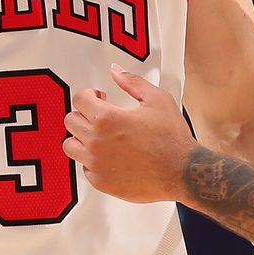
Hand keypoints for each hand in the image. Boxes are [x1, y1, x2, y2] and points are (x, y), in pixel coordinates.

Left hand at [62, 65, 195, 204]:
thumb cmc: (172, 140)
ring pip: (70, 146)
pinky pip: (84, 168)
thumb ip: (132, 82)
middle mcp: (97, 142)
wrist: (183, 172)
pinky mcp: (101, 182)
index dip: (88, 95)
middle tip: (98, 115)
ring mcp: (97, 164)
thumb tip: (117, 72)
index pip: (79, 99)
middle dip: (84, 114)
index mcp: (107, 119)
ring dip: (81, 137)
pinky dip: (91, 160)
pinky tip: (106, 155)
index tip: (97, 98)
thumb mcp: (157, 100)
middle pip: (70, 121)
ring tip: (97, 135)